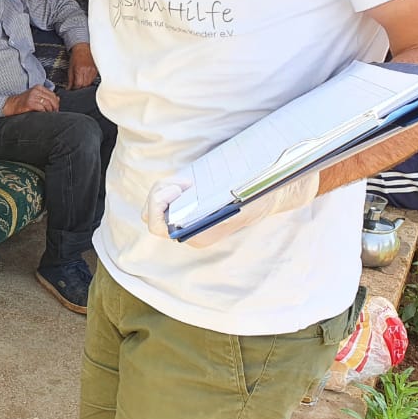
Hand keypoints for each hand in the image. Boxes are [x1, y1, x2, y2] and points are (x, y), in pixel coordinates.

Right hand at [5, 85, 58, 114]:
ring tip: (49, 114)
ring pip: (47, 103)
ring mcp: (32, 96)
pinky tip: (43, 114)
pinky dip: (44, 112)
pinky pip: (41, 108)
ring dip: (50, 110)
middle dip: (55, 107)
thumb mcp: (36, 97)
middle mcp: (36, 90)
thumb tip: (58, 99)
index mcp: (38, 88)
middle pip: (51, 99)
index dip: (56, 102)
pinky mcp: (29, 103)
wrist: (11, 105)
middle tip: (55, 112)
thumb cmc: (24, 102)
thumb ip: (46, 97)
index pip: (52, 94)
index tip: (56, 108)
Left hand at [67, 42, 97, 89]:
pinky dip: (89, 81)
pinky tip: (86, 77)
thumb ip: (70, 79)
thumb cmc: (76, 57)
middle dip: (80, 87)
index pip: (79, 84)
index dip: (75, 88)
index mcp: (80, 70)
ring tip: (81, 81)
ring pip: (89, 83)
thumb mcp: (70, 68)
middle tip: (76, 85)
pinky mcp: (96, 70)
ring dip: (85, 84)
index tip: (73, 88)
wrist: (83, 49)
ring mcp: (93, 70)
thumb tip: (69, 88)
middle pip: (85, 85)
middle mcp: (87, 70)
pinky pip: (93, 79)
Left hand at [142, 172, 319, 247]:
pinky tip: (188, 182)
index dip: (158, 204)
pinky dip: (170, 187)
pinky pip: (164, 199)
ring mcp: (184, 220)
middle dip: (159, 193)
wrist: (267, 199)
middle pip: (150, 214)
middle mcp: (186, 232)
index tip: (176, 188)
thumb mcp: (245, 203)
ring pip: (154, 206)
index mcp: (196, 236)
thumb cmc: (257, 200)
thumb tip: (205, 200)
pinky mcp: (185, 208)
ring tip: (186, 182)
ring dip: (164, 189)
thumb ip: (224, 206)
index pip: (157, 225)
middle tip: (183, 182)